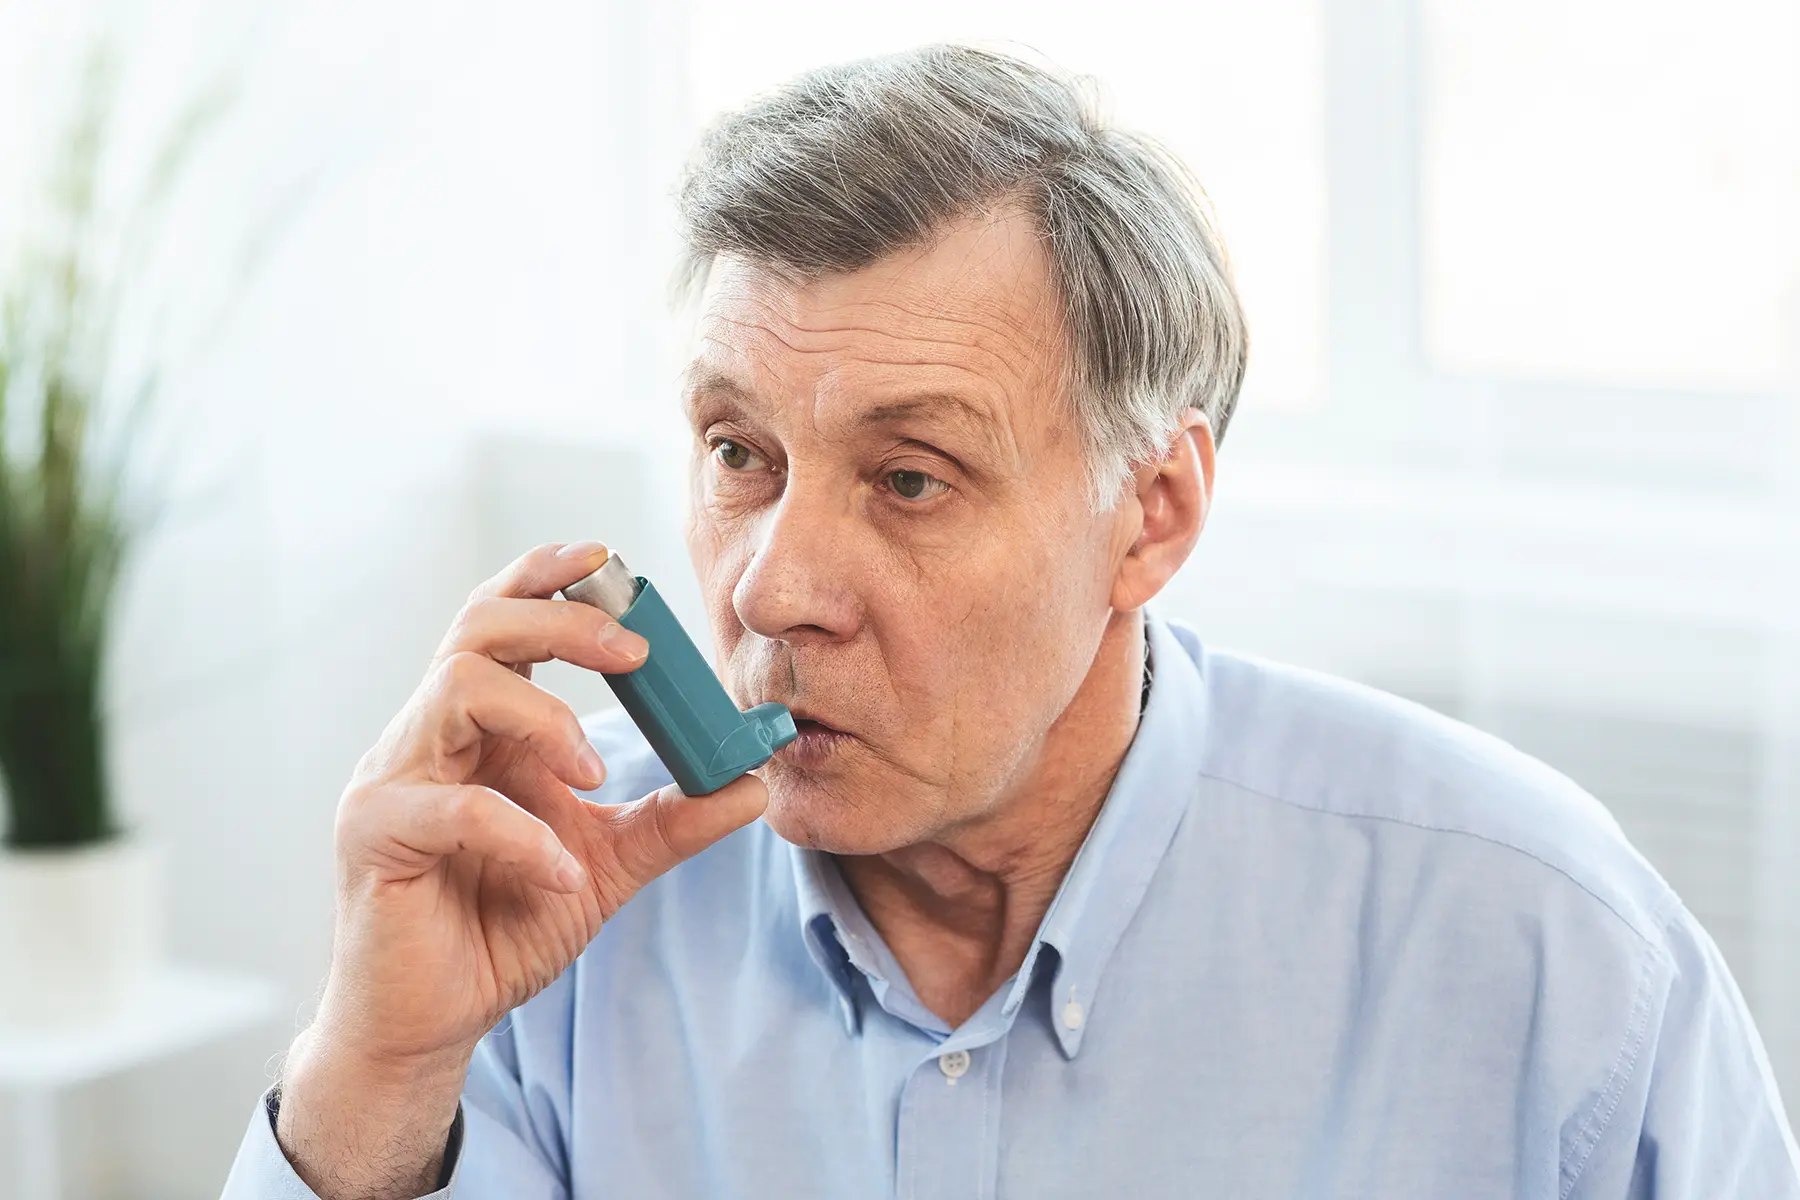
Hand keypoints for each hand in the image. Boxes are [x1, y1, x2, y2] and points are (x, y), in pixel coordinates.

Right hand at [275, 541, 767, 1198]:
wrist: (433, 1018)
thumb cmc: (502, 925)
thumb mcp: (606, 864)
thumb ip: (673, 819)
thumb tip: (753, 780)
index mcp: (477, 725)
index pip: (500, 618)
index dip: (547, 577)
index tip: (610, 561)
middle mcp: (429, 734)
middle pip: (479, 627)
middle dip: (562, 623)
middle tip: (635, 653)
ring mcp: (393, 778)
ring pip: (457, 687)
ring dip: (543, 717)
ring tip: (594, 772)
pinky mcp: (376, 834)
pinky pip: (454, 806)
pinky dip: (521, 834)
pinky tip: (559, 872)